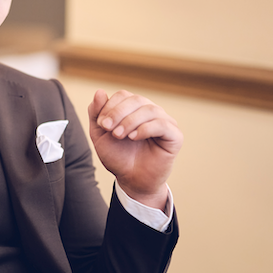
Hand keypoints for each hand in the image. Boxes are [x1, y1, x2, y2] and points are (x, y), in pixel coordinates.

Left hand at [88, 89, 182, 210]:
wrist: (131, 180)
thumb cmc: (118, 156)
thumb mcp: (100, 134)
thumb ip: (97, 113)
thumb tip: (100, 92)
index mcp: (134, 108)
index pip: (124, 95)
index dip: (110, 106)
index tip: (101, 124)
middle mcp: (151, 111)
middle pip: (136, 99)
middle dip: (118, 113)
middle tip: (108, 129)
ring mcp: (165, 122)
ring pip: (150, 110)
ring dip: (130, 121)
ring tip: (119, 135)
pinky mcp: (175, 136)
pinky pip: (163, 125)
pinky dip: (145, 128)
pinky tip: (134, 137)